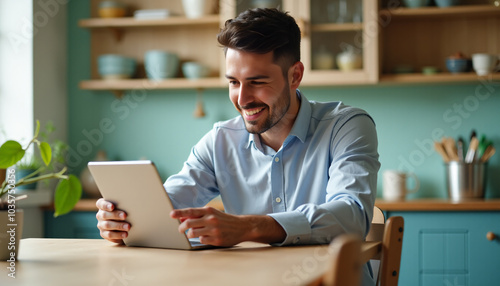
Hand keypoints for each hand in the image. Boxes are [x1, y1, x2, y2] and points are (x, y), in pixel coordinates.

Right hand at [95, 198, 129, 243]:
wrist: (124, 225)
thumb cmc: (124, 211)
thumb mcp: (123, 207)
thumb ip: (123, 205)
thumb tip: (131, 205)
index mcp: (103, 205)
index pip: (100, 204)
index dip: (106, 205)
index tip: (113, 206)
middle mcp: (100, 215)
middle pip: (104, 214)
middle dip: (115, 215)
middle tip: (125, 216)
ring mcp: (101, 224)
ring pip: (107, 225)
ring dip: (118, 225)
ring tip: (128, 227)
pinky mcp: (103, 233)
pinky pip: (109, 235)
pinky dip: (118, 234)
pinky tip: (125, 234)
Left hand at [170, 206, 285, 246]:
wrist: (242, 226)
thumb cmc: (224, 219)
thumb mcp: (212, 214)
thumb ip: (198, 215)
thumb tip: (183, 217)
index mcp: (209, 211)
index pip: (190, 211)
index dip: (179, 212)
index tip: (171, 214)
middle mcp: (210, 219)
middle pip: (188, 223)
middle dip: (181, 227)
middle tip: (180, 230)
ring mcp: (213, 230)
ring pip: (193, 233)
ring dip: (190, 235)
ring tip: (193, 234)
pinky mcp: (216, 239)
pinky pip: (202, 240)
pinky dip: (201, 239)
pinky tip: (206, 237)